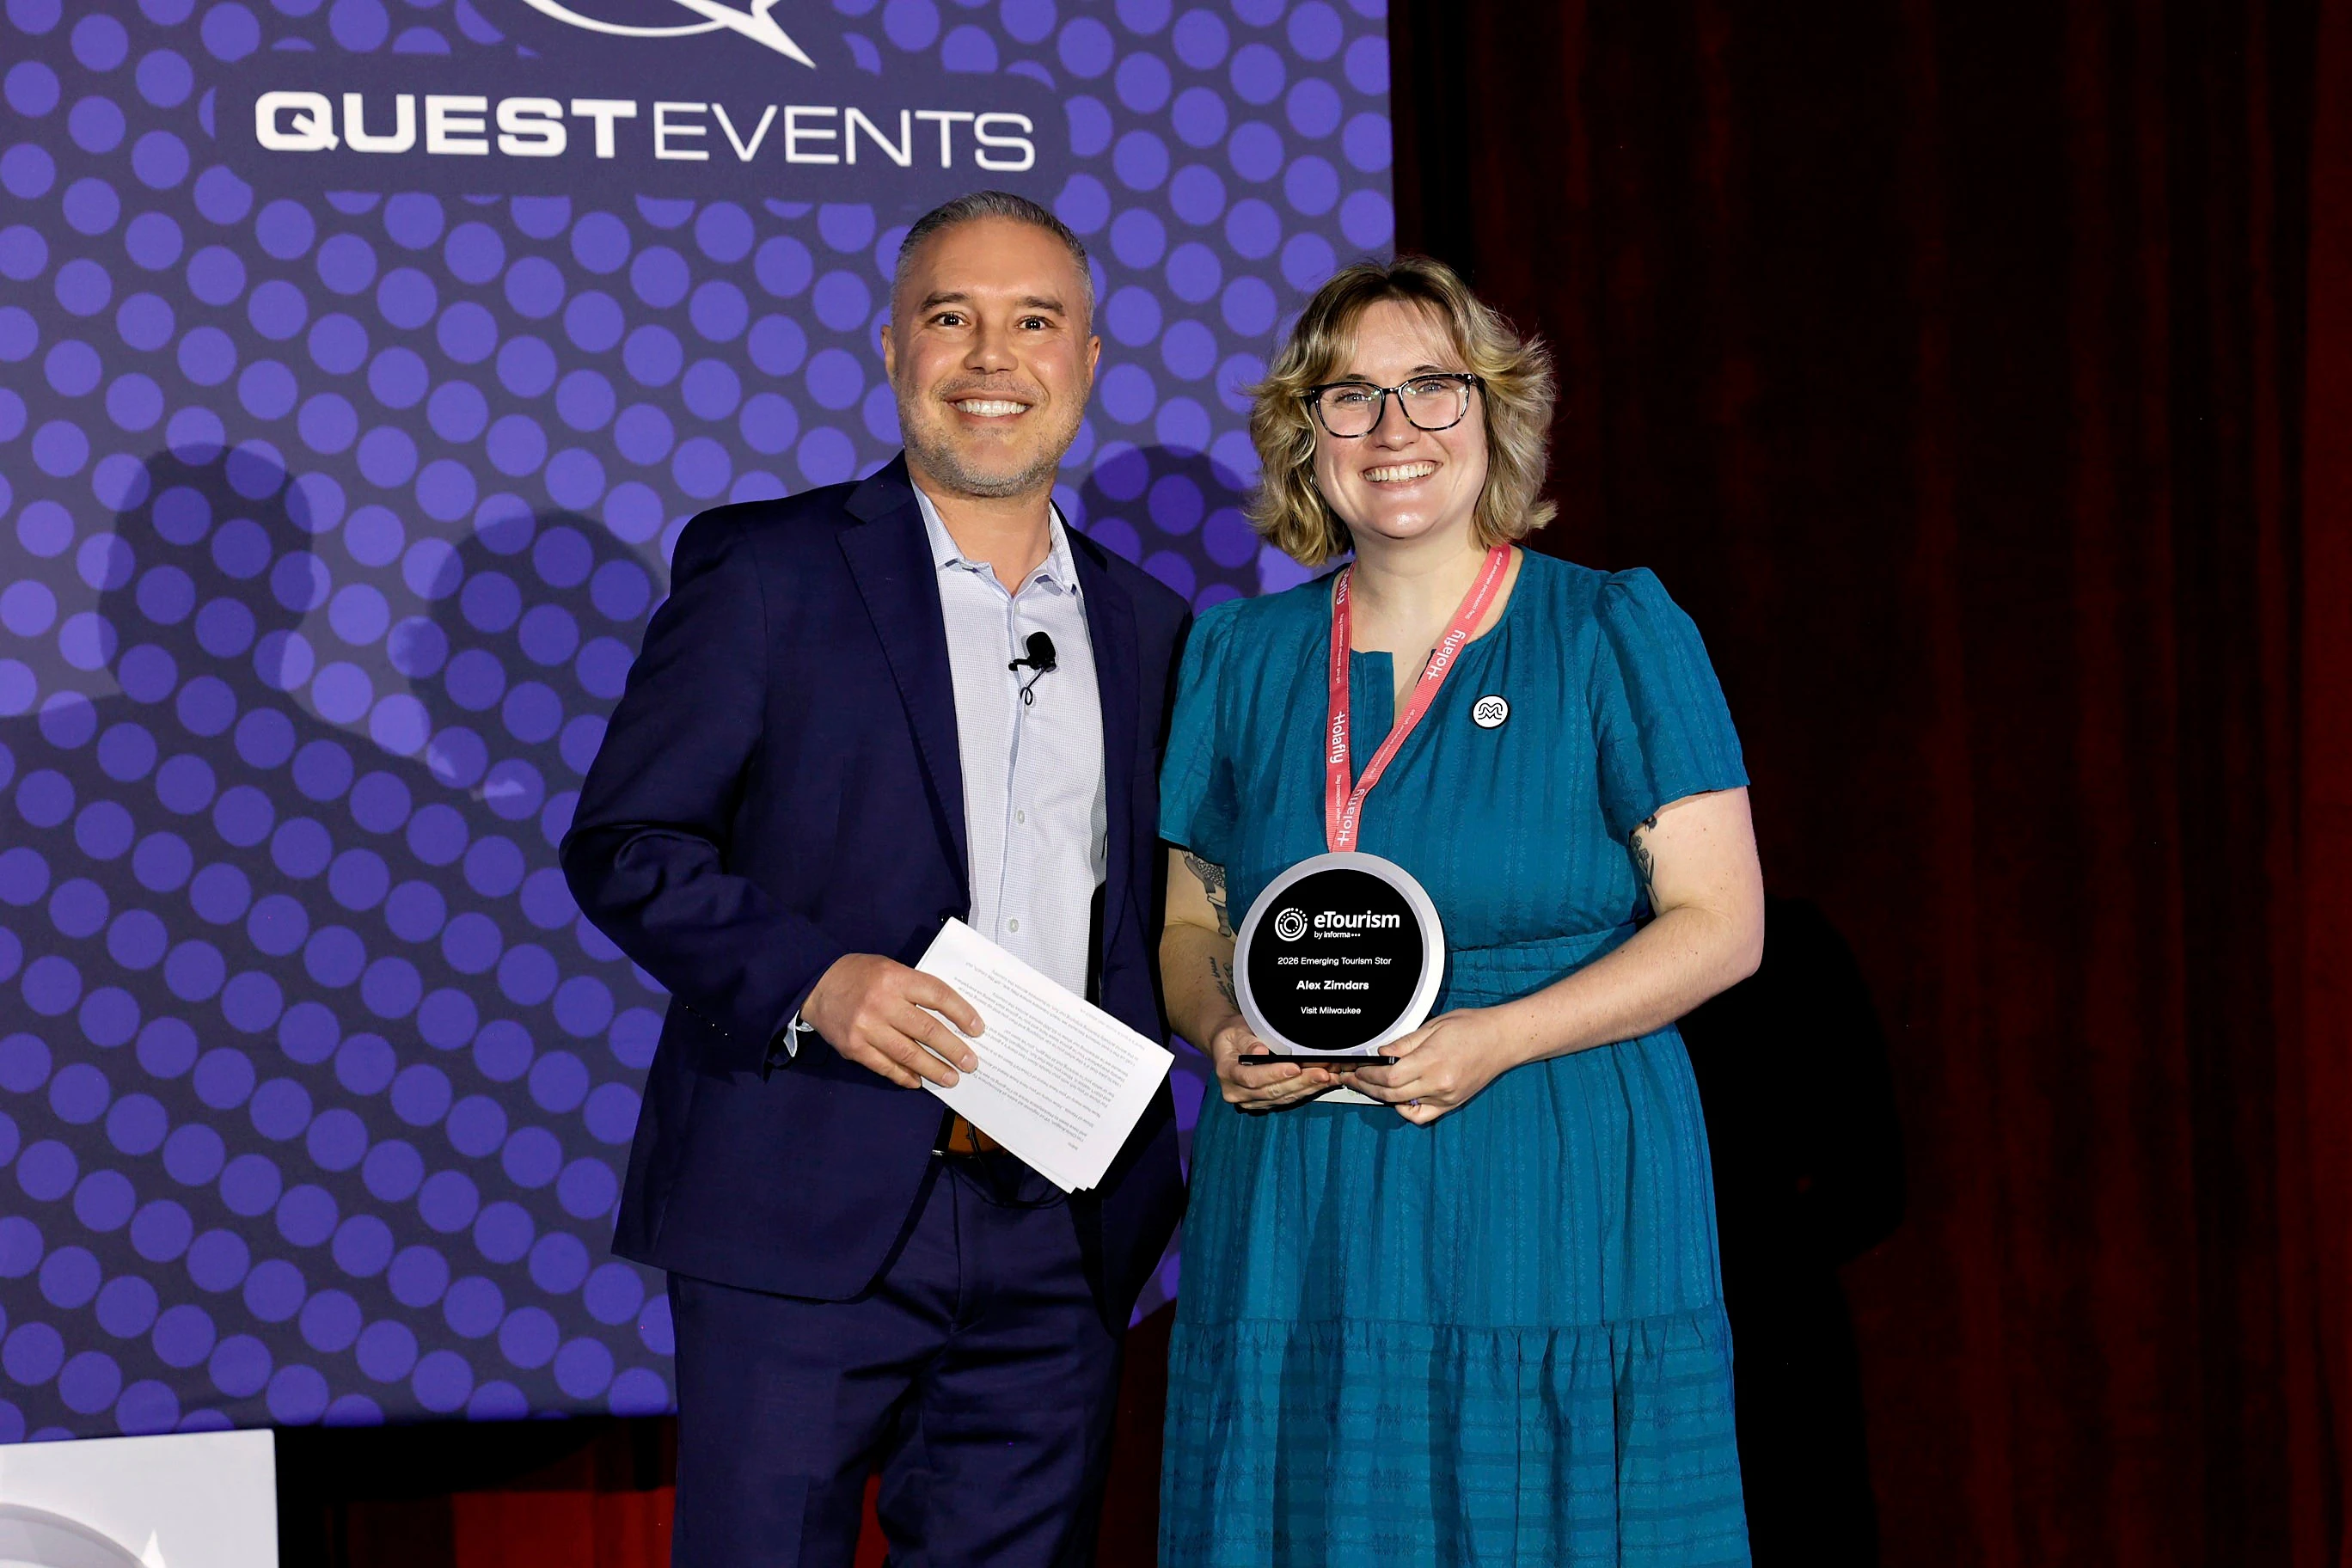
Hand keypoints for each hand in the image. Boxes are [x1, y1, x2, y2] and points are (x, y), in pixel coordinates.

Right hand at [801, 954, 982, 1089]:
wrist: (815, 985)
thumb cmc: (859, 975)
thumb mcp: (890, 968)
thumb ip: (915, 988)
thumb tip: (950, 1016)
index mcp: (895, 978)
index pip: (938, 996)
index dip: (962, 1013)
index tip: (977, 1029)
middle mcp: (882, 1003)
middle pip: (927, 1029)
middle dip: (953, 1049)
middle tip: (970, 1063)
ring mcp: (867, 1027)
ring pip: (909, 1053)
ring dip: (933, 1068)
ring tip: (951, 1078)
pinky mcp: (854, 1047)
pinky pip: (885, 1066)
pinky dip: (904, 1075)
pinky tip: (918, 1081)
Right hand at [1204, 1013, 1341, 1111]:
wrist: (1226, 1047)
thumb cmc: (1232, 1036)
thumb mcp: (1235, 1030)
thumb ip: (1248, 1041)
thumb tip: (1260, 1052)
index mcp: (1227, 1072)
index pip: (1252, 1078)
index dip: (1274, 1074)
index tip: (1295, 1067)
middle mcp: (1236, 1092)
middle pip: (1271, 1091)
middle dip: (1299, 1082)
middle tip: (1321, 1073)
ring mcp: (1249, 1101)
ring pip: (1281, 1098)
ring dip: (1305, 1088)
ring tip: (1325, 1078)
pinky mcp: (1262, 1104)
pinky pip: (1284, 1101)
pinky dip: (1303, 1092)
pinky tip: (1318, 1084)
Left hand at [1344, 1009, 1514, 1124]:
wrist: (1503, 1039)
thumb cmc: (1473, 1027)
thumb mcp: (1434, 1026)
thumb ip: (1405, 1043)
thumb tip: (1381, 1053)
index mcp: (1432, 1062)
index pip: (1389, 1077)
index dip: (1368, 1075)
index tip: (1357, 1069)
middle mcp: (1438, 1084)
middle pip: (1391, 1095)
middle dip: (1367, 1087)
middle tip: (1354, 1079)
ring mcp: (1446, 1097)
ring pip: (1403, 1106)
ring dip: (1383, 1097)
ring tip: (1371, 1086)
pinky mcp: (1452, 1103)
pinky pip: (1422, 1115)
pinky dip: (1406, 1110)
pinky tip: (1400, 1098)